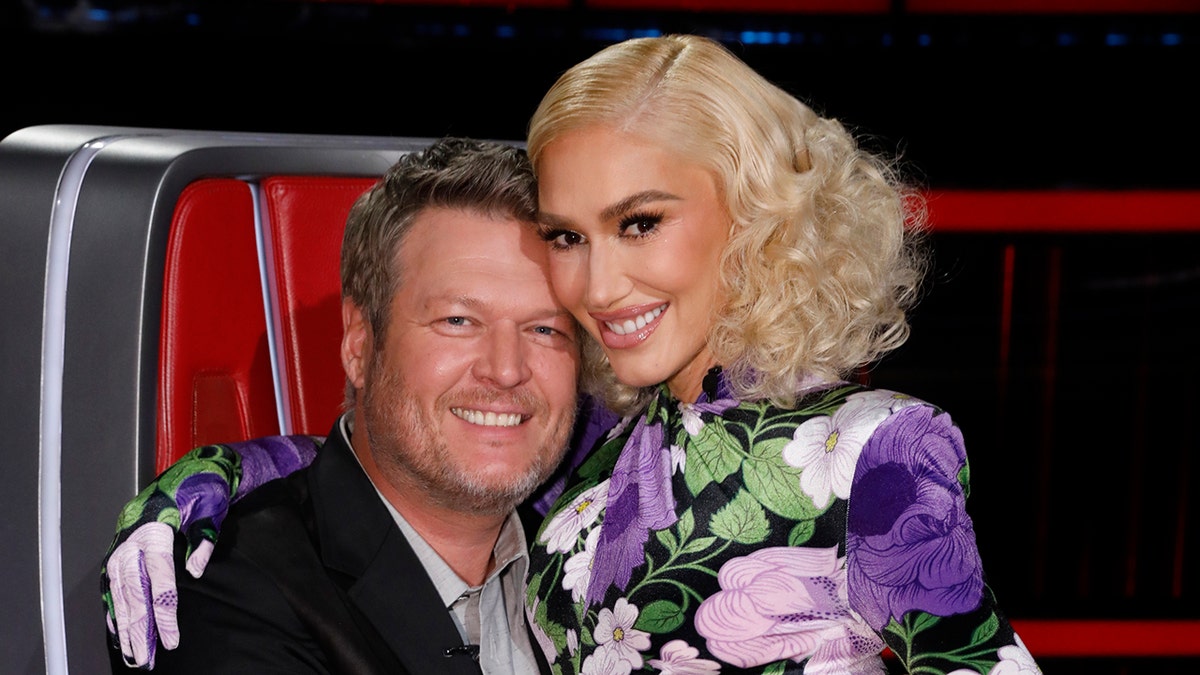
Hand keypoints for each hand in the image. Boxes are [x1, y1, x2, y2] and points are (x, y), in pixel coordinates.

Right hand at [99, 436, 320, 667]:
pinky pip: (112, 581)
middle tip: (146, 658)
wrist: (195, 466)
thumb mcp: (212, 509)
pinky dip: (114, 606)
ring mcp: (123, 541)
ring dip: (125, 623)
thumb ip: (203, 539)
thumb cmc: (206, 487)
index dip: (164, 612)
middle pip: (132, 590)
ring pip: (118, 589)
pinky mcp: (122, 544)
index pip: (158, 578)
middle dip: (139, 627)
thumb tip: (195, 571)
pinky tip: (119, 628)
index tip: (171, 639)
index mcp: (154, 526)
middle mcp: (132, 536)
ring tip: (132, 652)